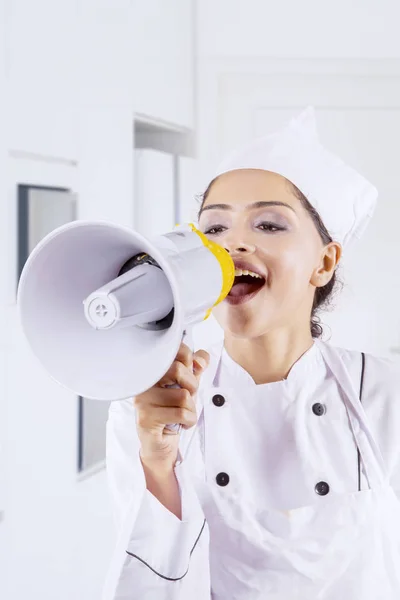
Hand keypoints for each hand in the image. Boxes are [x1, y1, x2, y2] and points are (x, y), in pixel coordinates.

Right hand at [134, 342, 209, 469]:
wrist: (160, 443)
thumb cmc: (172, 411)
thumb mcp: (188, 385)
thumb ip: (196, 368)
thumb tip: (201, 358)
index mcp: (153, 369)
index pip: (177, 350)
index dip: (191, 363)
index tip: (189, 376)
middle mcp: (143, 381)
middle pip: (178, 370)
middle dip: (192, 387)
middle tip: (186, 399)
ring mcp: (142, 399)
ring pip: (183, 395)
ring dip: (191, 409)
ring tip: (182, 415)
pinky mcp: (146, 418)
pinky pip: (181, 413)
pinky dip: (189, 421)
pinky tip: (181, 424)